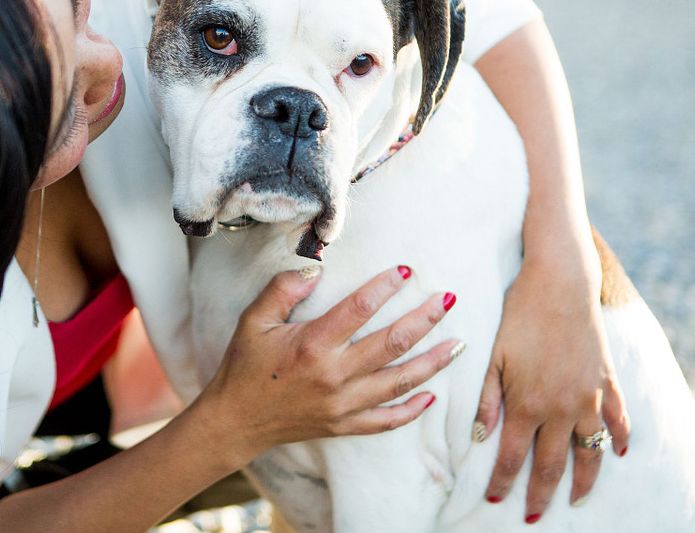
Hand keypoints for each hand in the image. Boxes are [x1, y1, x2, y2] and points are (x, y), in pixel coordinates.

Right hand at [198, 265, 461, 465]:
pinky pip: (387, 420)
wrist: (235, 420)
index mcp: (312, 346)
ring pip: (399, 381)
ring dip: (433, 362)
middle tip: (449, 299)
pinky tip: (433, 397)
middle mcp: (334, 376)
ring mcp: (343, 404)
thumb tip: (316, 268)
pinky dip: (412, 410)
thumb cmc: (244, 366)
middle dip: (425, 319)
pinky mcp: (344, 425)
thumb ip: (283, 290)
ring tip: (459, 344)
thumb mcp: (252, 320)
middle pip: (392, 343)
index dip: (385, 287)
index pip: (358, 309)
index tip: (406, 270)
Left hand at [474, 243, 630, 521]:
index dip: (504, 481)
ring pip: (591, 451)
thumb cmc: (518, 313)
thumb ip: (487, 398)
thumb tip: (478, 436)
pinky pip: (620, 419)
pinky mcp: (608, 381)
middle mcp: (560, 407)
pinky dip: (622, 438)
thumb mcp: (492, 355)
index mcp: (527, 403)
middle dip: (540, 493)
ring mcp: (589, 396)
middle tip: (532, 516)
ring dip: (584, 480)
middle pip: (552, 464)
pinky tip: (622, 453)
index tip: (495, 499)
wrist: (559, 283)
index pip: (513, 456)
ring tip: (577, 500)